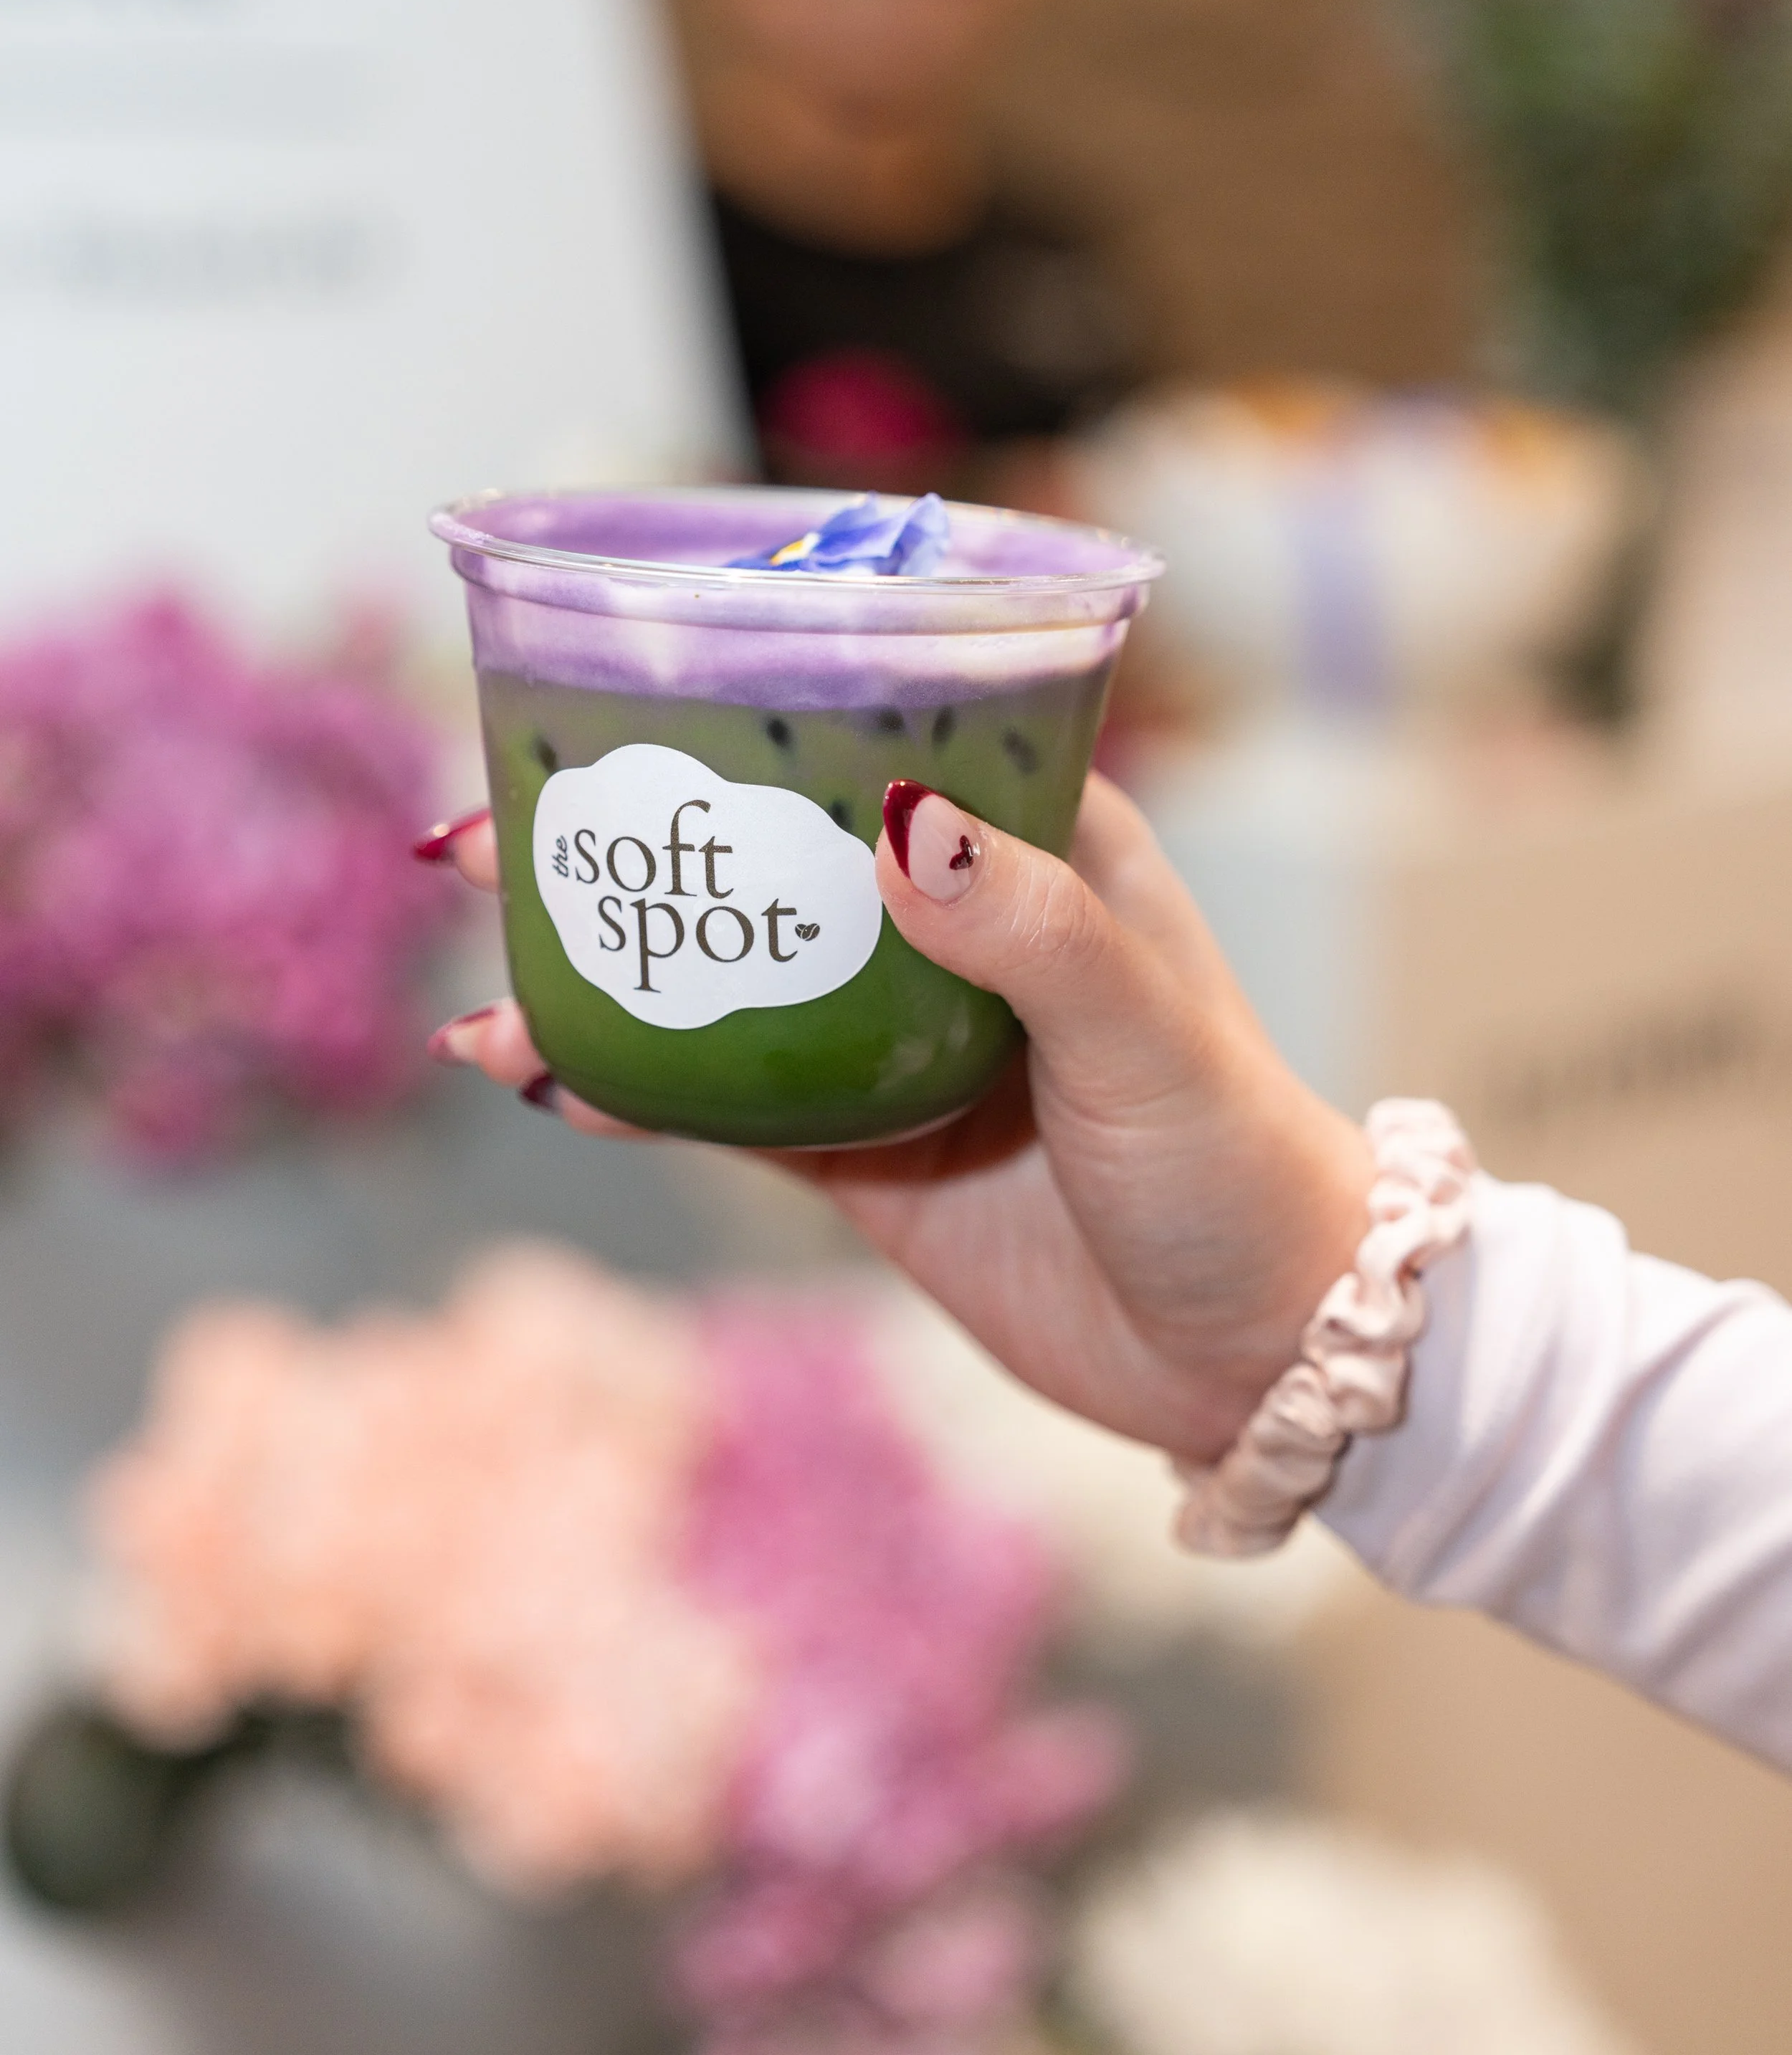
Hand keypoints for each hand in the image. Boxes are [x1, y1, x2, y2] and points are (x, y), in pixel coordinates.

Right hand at [421, 777, 1368, 1462]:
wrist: (1258, 1355)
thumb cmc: (1235, 1162)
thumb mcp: (1145, 1030)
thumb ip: (1028, 929)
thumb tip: (895, 827)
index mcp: (1034, 844)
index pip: (876, 732)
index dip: (746, 710)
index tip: (624, 699)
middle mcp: (951, 922)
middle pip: (767, 854)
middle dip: (636, 843)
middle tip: (494, 837)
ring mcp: (894, 1040)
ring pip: (724, 980)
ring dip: (610, 975)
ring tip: (485, 979)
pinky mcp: (861, 1151)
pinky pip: (724, 1104)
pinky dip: (633, 1090)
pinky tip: (544, 1079)